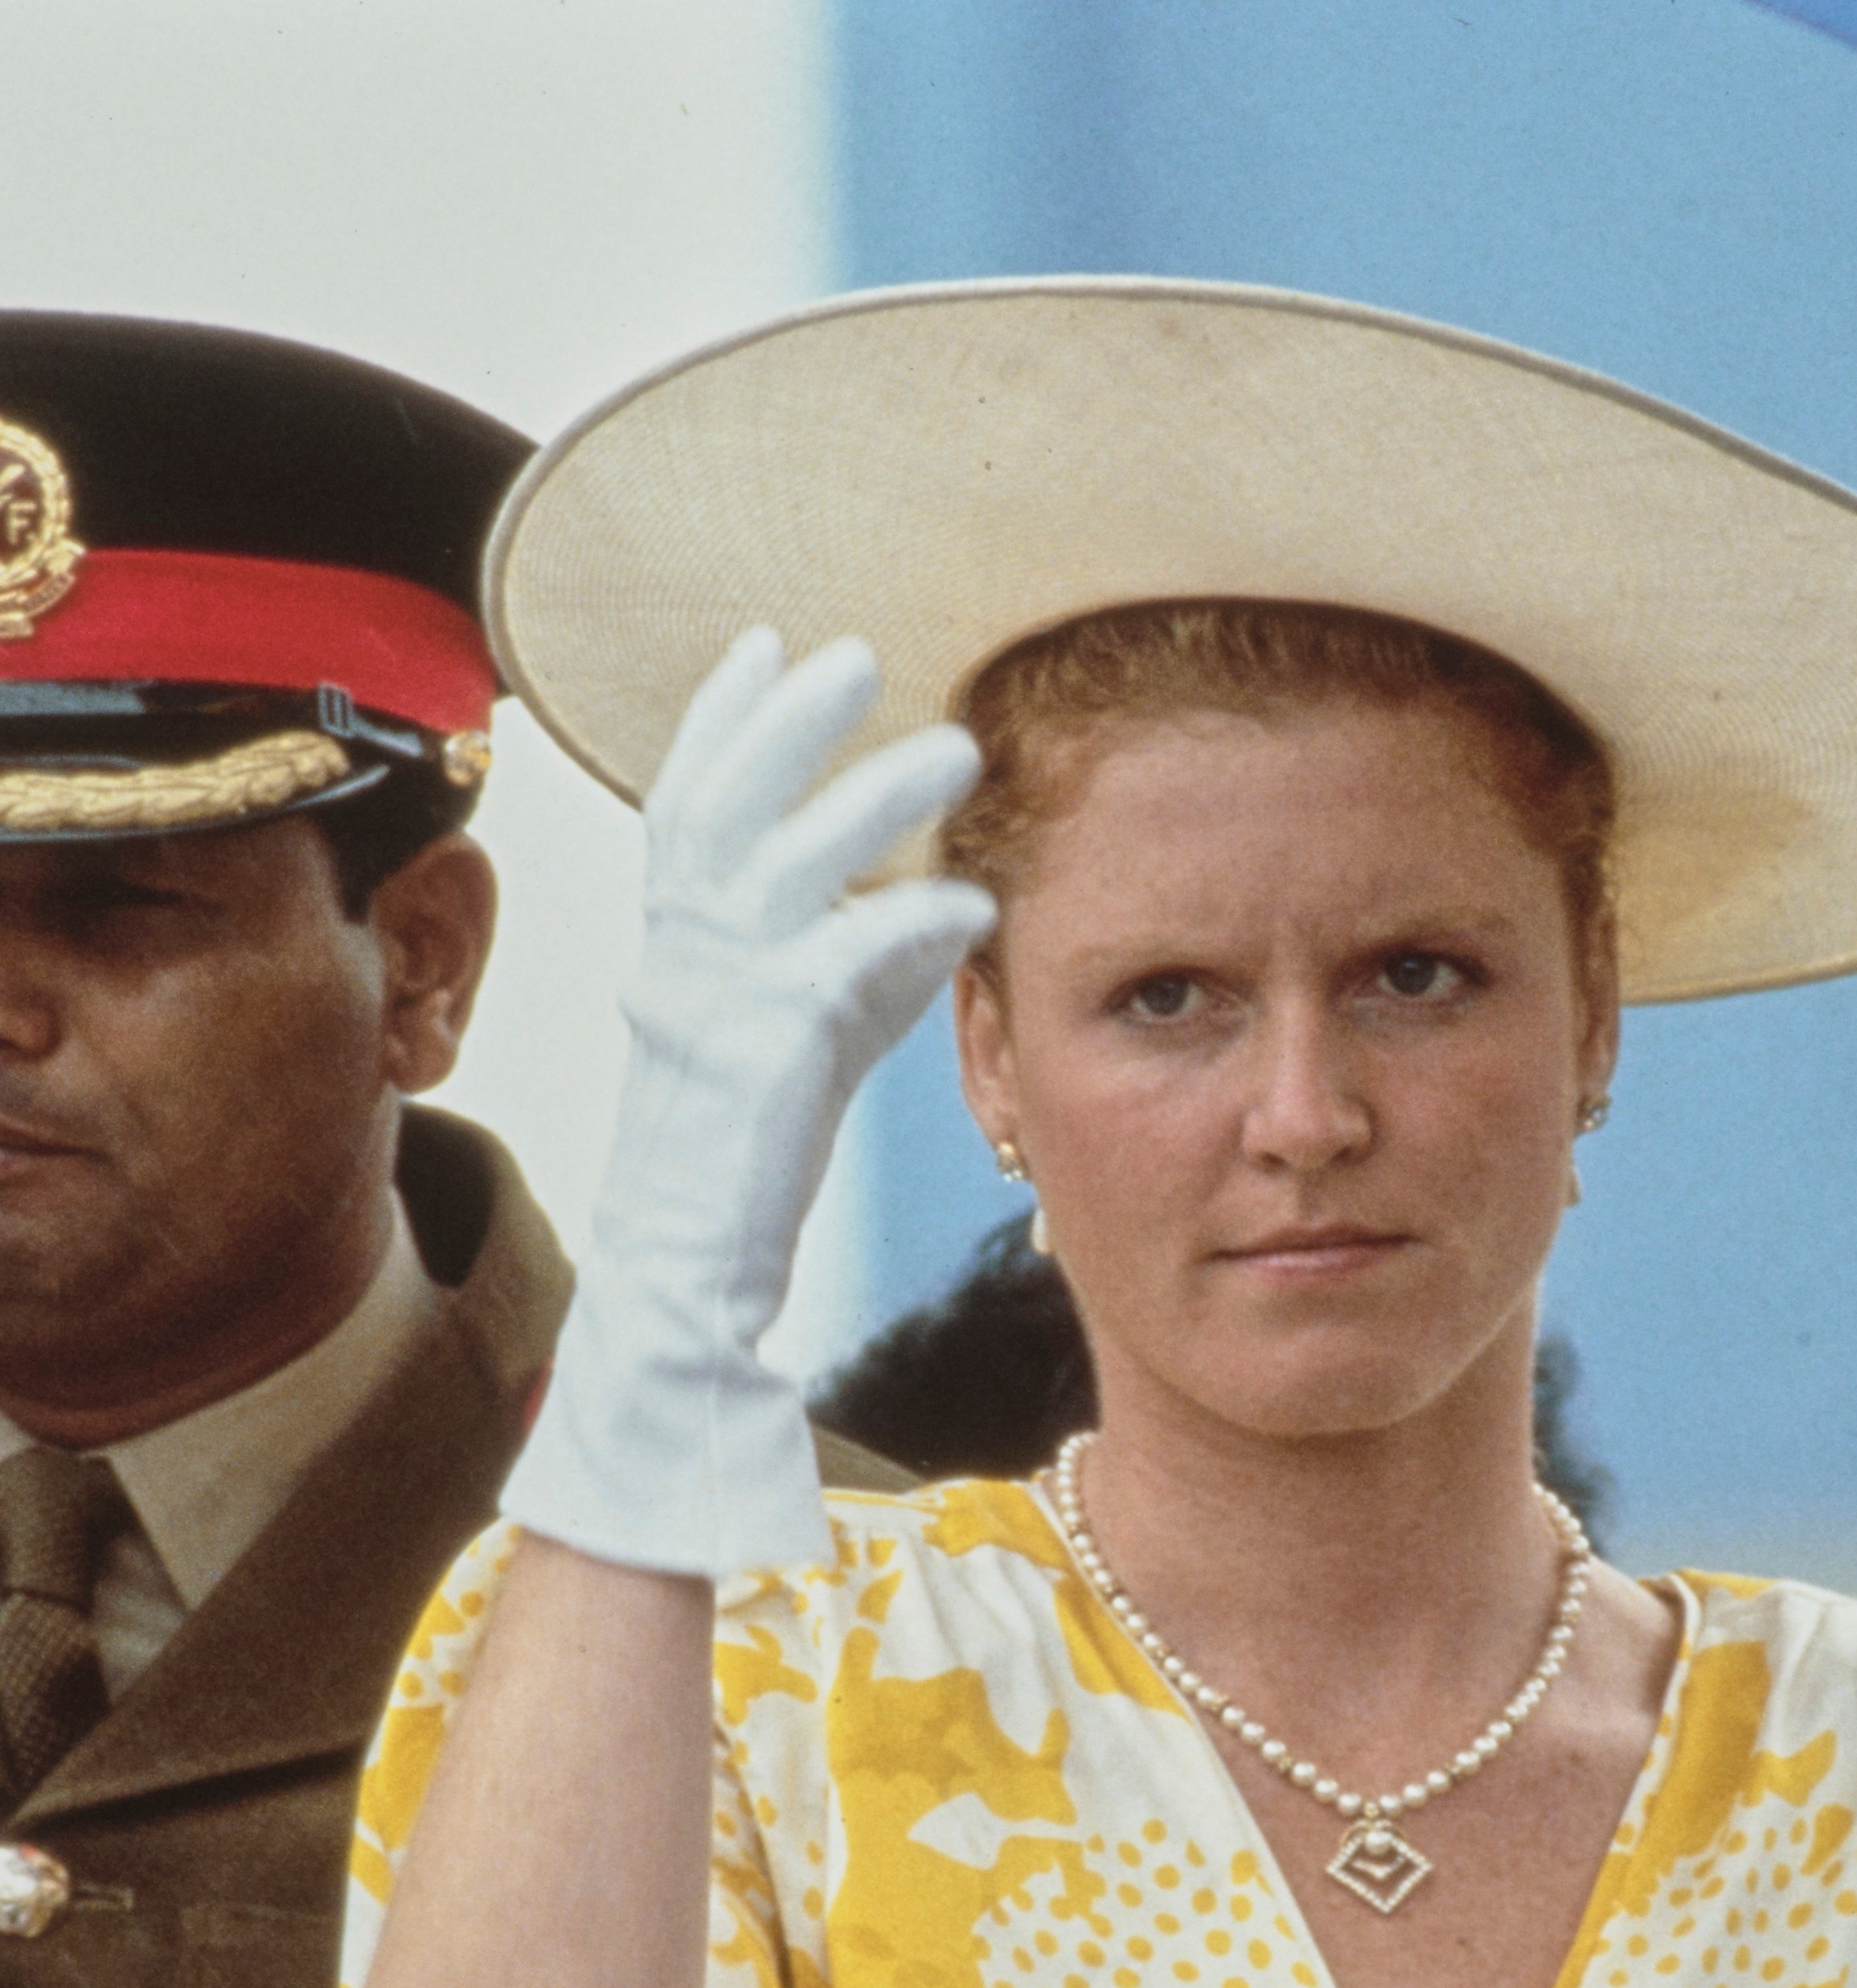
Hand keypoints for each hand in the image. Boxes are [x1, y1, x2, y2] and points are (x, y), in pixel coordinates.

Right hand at [502, 629, 997, 1577]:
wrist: (687, 1271)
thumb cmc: (749, 1156)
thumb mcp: (800, 1034)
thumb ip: (851, 962)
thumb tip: (932, 904)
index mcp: (674, 943)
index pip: (686, 801)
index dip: (721, 718)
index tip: (763, 641)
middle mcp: (681, 956)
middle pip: (723, 803)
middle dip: (786, 721)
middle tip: (856, 651)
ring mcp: (718, 1002)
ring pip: (789, 864)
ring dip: (872, 797)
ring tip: (955, 749)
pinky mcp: (771, 1057)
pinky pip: (846, 964)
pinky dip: (913, 924)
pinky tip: (976, 902)